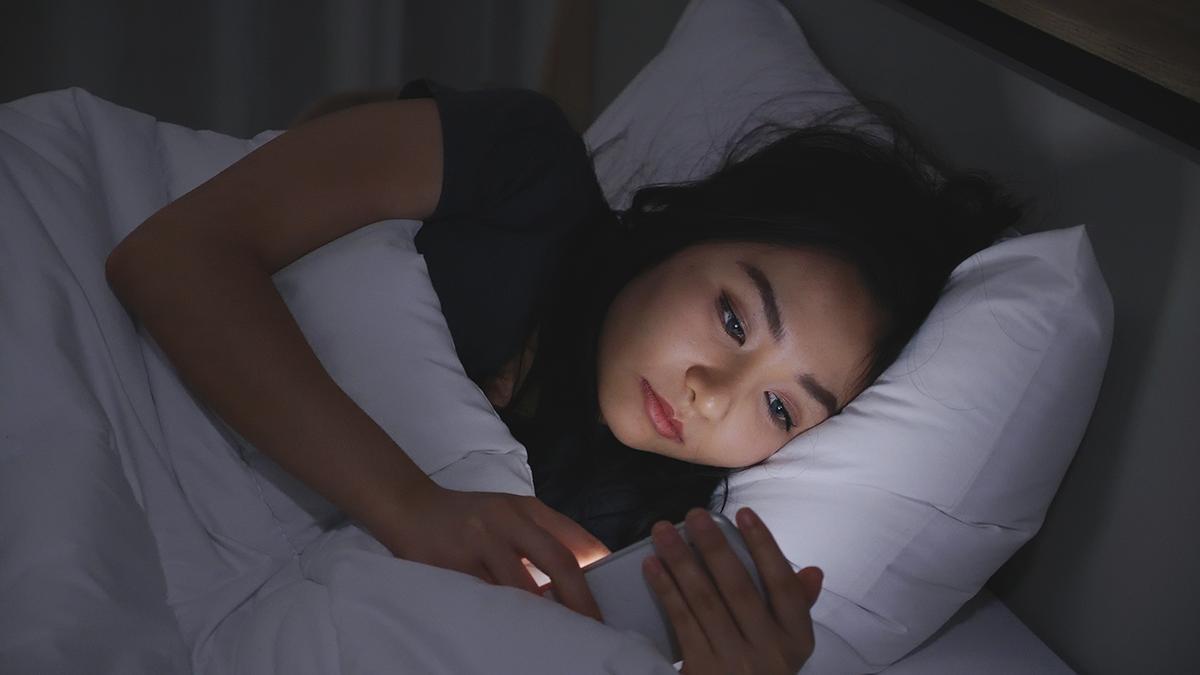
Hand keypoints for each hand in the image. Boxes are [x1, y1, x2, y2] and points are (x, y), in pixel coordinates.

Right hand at [376, 482, 610, 620]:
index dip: (596, 569)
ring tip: (556, 637)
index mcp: (526, 508)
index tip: (606, 599)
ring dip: (541, 614)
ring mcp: (479, 541)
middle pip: (556, 560)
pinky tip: (515, 631)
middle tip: (591, 628)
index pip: (571, 538)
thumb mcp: (510, 512)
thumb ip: (542, 535)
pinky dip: (504, 615)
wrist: (410, 507)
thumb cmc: (468, 516)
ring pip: (521, 585)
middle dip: (578, 599)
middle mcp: (507, 520)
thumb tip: (586, 568)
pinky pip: (485, 597)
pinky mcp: (453, 564)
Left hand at [642, 507, 821, 674]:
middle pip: (738, 588)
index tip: (744, 514)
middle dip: (713, 546)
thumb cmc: (762, 666)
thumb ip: (796, 606)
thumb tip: (813, 572)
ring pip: (705, 601)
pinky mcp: (702, 670)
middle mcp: (769, 650)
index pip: (783, 585)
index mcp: (796, 638)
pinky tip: (654, 566)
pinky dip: (667, 591)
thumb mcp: (788, 642)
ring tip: (663, 533)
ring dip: (681, 561)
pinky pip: (682, 622)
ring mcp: (734, 661)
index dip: (765, 547)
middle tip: (693, 515)